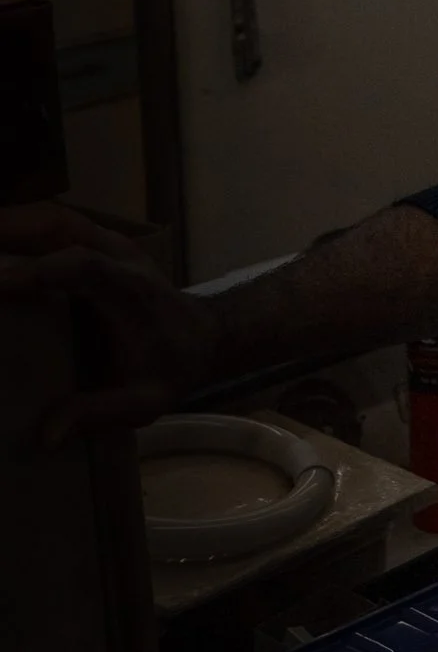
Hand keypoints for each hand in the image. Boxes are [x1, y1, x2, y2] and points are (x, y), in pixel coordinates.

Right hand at [0, 204, 214, 446]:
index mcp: (131, 290)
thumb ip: (99, 412)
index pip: (86, 267)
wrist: (205, 333)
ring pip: (53, 216)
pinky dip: (17, 227)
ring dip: (8, 224)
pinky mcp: (97, 240)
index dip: (41, 270)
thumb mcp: (146, 400)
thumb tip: (47, 435)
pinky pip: (52, 223)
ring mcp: (109, 242)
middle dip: (9, 227)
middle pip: (61, 225)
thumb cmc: (173, 366)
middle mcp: (120, 256)